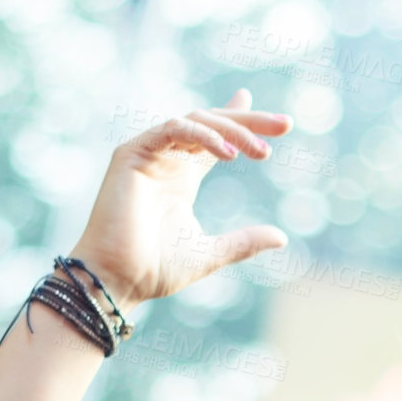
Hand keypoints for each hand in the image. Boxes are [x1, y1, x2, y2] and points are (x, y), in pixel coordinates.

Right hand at [67, 89, 292, 309]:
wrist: (117, 279)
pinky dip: (202, 136)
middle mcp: (166, 161)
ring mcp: (149, 154)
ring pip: (195, 121)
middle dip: (248, 121)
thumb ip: (244, 242)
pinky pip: (172, 129)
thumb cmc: (155, 270)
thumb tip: (282, 238)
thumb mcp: (212, 253)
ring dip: (231, 130)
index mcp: (182, 179)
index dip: (240, 123)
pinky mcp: (132, 153)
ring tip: (260, 151)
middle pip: (211, 124)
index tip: (275, 123)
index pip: (214, 139)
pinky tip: (228, 154)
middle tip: (284, 125)